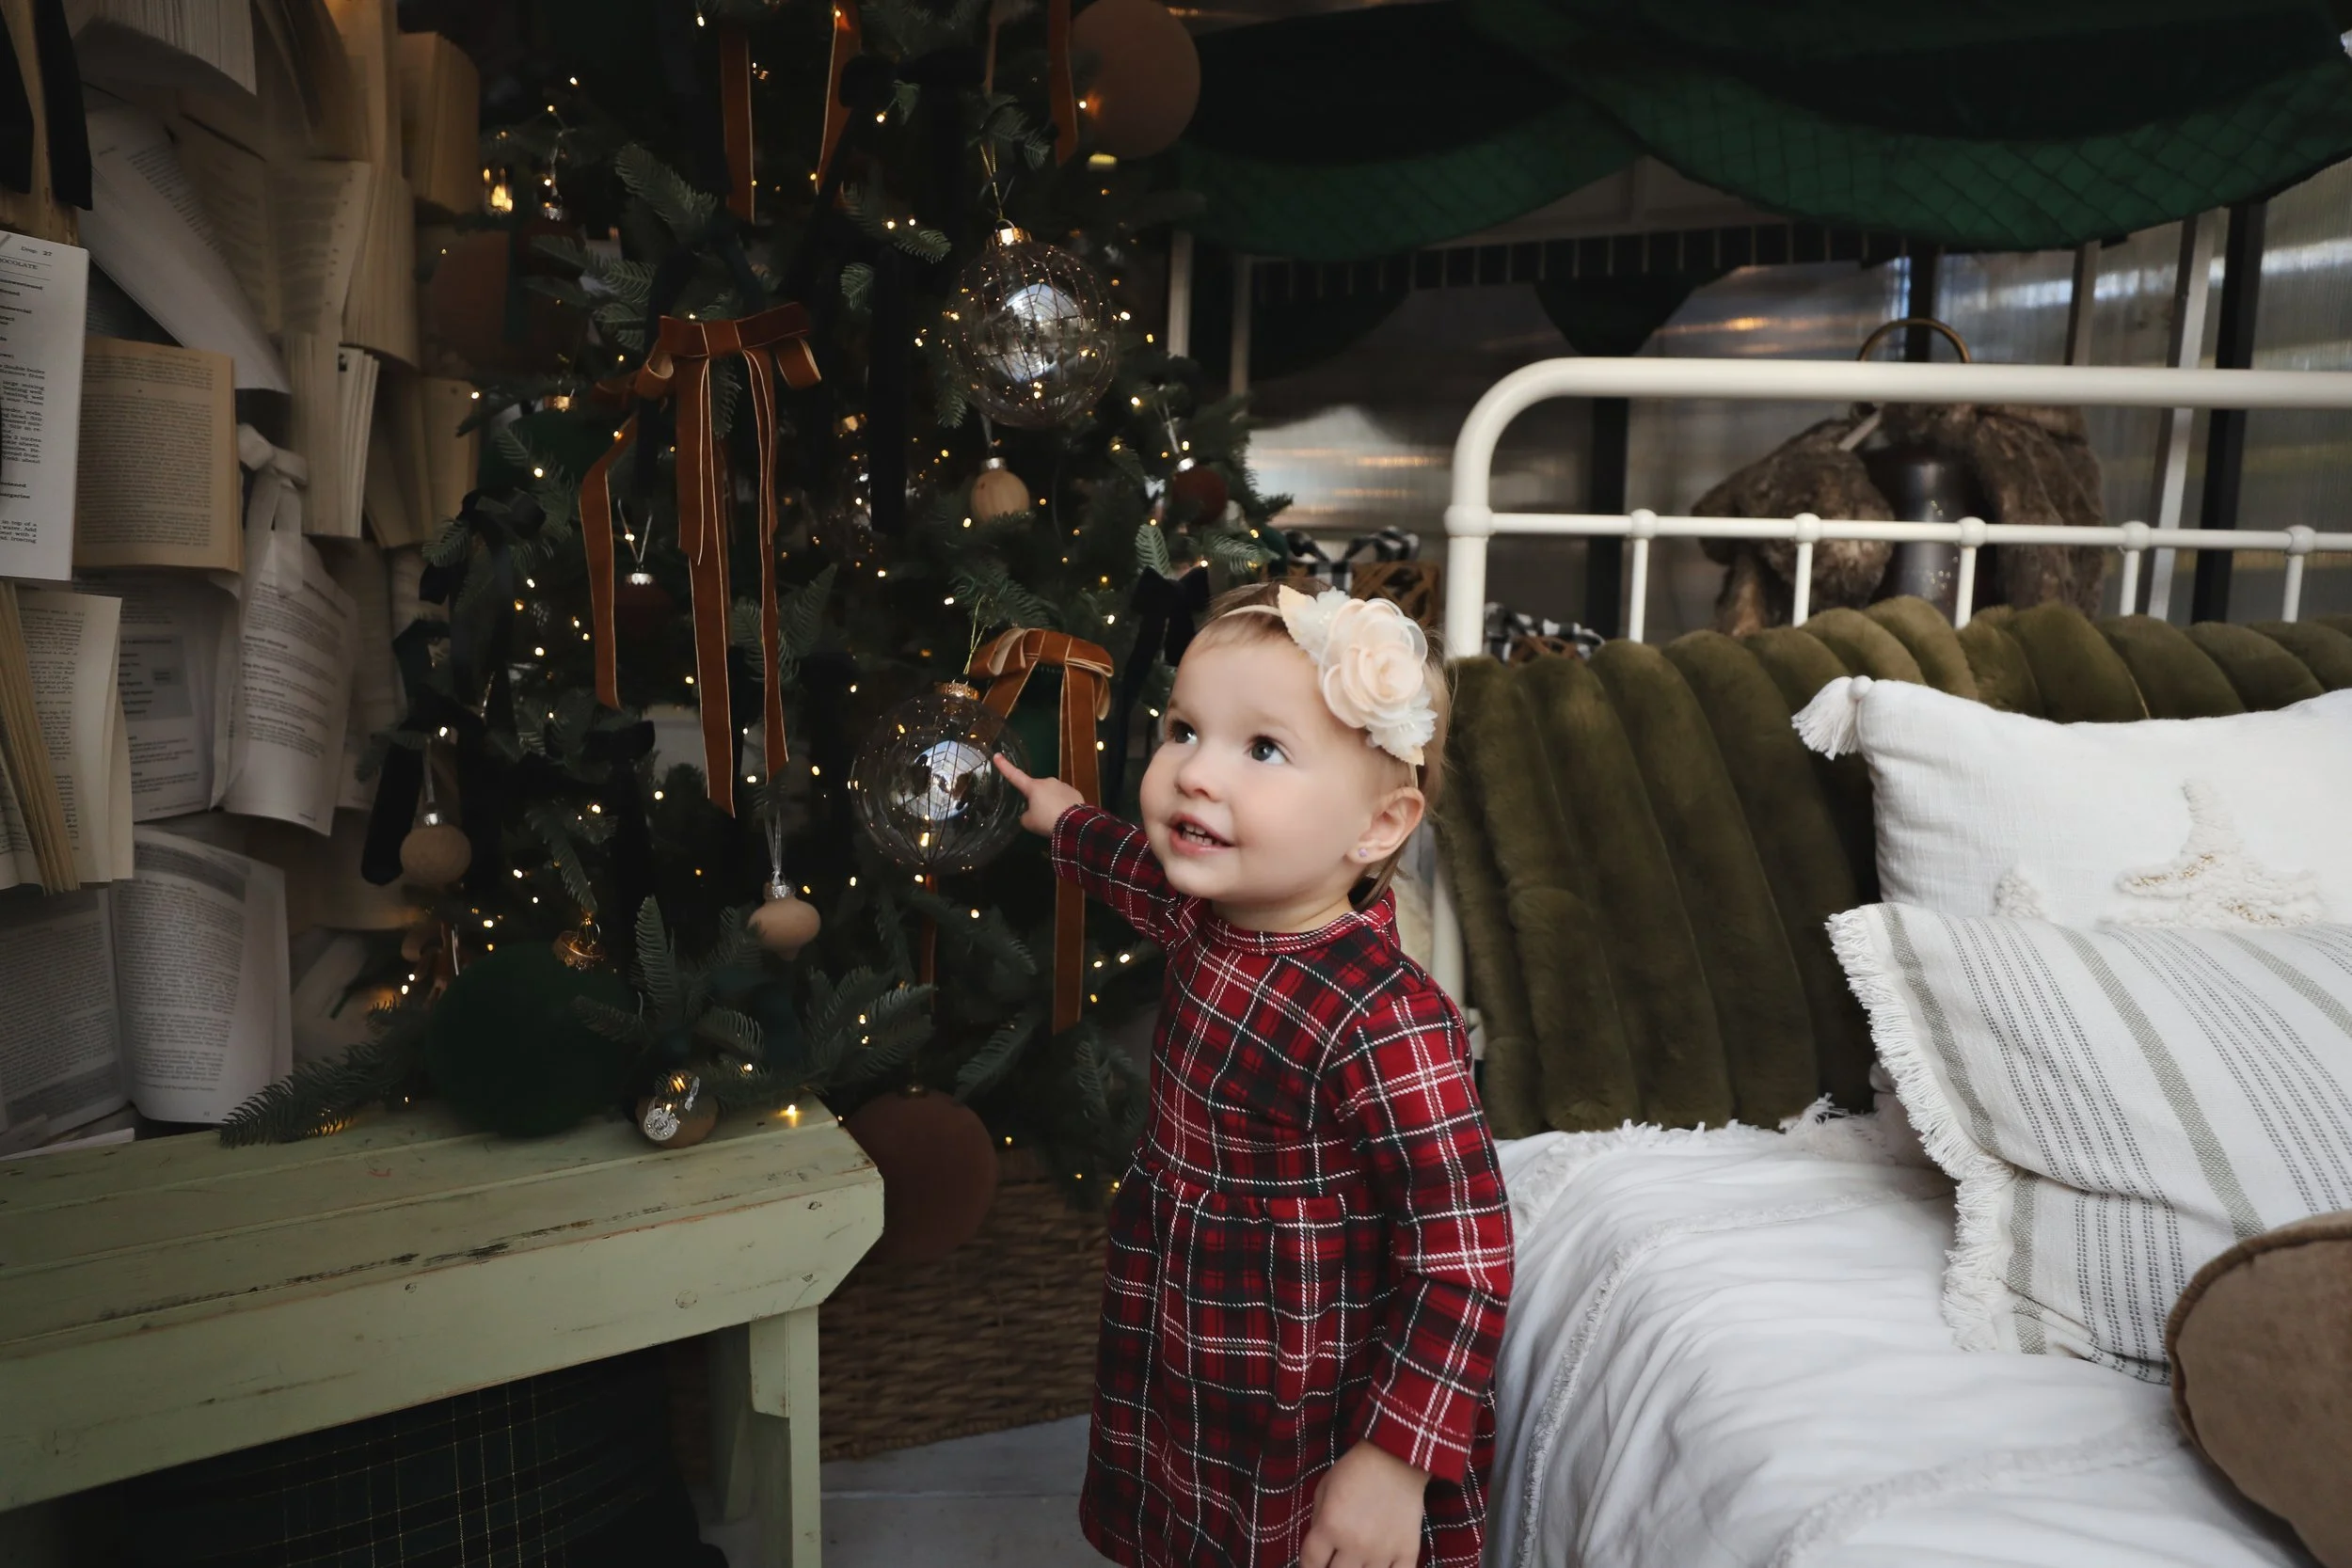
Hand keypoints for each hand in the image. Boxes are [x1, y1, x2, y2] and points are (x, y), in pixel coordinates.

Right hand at [993, 753, 1084, 835]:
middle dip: (1037, 799)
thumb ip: (1025, 814)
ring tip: (1054, 818)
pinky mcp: (1074, 792)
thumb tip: (1030, 812)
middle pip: (1037, 789)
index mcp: (1033, 787)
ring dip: (1050, 803)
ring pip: (1051, 793)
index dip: (1005, 766)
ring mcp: (1063, 785)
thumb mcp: (1028, 822)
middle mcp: (1048, 782)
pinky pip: (1064, 798)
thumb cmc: (1046, 821)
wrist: (1074, 824)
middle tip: (1040, 816)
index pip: (1015, 775)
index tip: (997, 755)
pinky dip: (1062, 805)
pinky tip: (1065, 816)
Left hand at [1301, 1442, 1427, 1567]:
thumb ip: (1317, 1523)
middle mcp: (1355, 1544)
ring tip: (1356, 1562)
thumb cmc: (1355, 1469)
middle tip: (1335, 1560)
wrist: (1396, 1457)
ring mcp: (1383, 1551)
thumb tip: (1317, 1551)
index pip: (1310, 1564)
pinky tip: (1378, 1566)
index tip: (1313, 1565)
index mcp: (1330, 1526)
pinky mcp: (1407, 1551)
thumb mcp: (1324, 1489)